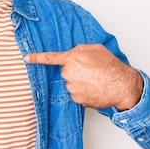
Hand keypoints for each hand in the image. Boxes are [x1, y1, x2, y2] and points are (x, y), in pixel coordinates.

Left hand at [24, 44, 142, 110]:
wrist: (122, 85)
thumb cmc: (111, 66)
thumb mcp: (96, 49)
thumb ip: (80, 49)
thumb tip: (72, 53)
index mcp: (72, 59)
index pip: (50, 58)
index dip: (37, 58)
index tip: (27, 58)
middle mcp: (69, 73)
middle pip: (66, 71)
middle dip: (75, 71)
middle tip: (91, 71)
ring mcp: (72, 87)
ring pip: (71, 83)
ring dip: (80, 82)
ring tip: (95, 80)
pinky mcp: (76, 99)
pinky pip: (76, 93)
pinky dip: (83, 92)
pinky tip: (94, 89)